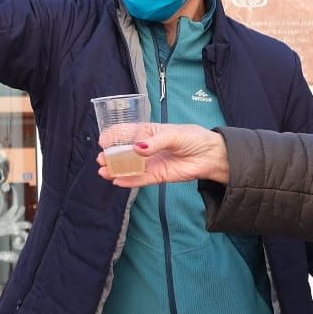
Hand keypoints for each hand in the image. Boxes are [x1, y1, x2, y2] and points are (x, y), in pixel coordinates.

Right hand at [94, 124, 229, 186]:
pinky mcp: (158, 176)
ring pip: (130, 167)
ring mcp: (152, 162)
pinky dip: (129, 181)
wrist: (211, 155)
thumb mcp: (174, 134)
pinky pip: (141, 179)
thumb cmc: (193, 138)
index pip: (127, 132)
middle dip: (111, 155)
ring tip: (103, 171)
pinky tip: (117, 181)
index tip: (102, 141)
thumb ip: (155, 142)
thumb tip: (137, 148)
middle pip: (125, 152)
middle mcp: (148, 147)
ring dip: (116, 169)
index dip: (113, 135)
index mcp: (149, 132)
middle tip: (101, 159)